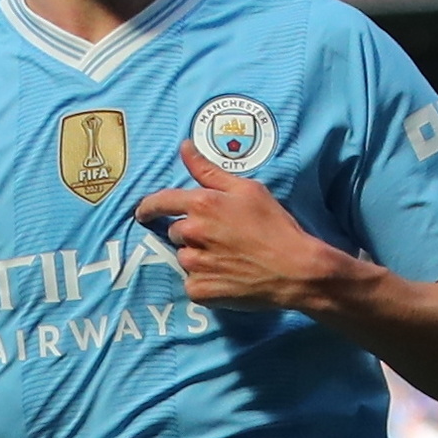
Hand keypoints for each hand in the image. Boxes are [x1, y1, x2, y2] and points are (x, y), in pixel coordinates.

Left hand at [134, 141, 343, 309]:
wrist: (295, 270)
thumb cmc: (275, 226)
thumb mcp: (247, 189)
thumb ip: (209, 170)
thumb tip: (184, 147)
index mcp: (202, 204)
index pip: (160, 202)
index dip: (148, 207)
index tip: (142, 212)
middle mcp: (192, 233)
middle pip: (176, 232)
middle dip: (191, 233)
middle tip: (220, 238)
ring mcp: (194, 264)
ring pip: (184, 258)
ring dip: (198, 257)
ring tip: (228, 258)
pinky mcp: (199, 290)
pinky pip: (192, 282)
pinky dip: (204, 281)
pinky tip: (227, 277)